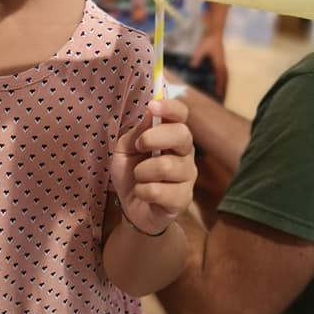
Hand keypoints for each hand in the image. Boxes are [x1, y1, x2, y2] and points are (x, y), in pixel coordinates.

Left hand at [110, 98, 195, 235]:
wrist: (131, 208)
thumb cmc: (131, 174)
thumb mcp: (125, 149)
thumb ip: (136, 132)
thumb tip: (150, 112)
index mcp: (172, 137)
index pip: (181, 115)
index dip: (170, 107)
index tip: (153, 105)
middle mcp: (185, 154)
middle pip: (182, 135)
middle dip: (155, 137)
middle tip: (139, 146)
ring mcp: (188, 177)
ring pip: (166, 166)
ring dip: (142, 172)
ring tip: (138, 177)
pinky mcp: (183, 199)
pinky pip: (159, 191)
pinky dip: (142, 191)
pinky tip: (142, 193)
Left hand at [190, 33, 226, 98]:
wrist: (214, 31)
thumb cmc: (209, 40)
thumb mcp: (202, 48)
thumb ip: (197, 57)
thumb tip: (192, 66)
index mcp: (219, 62)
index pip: (221, 76)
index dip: (220, 86)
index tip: (219, 94)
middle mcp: (221, 63)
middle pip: (224, 77)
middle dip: (223, 87)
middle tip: (222, 96)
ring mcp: (221, 60)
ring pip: (224, 74)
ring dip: (223, 82)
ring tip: (221, 90)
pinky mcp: (219, 58)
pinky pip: (221, 70)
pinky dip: (220, 76)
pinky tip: (217, 79)